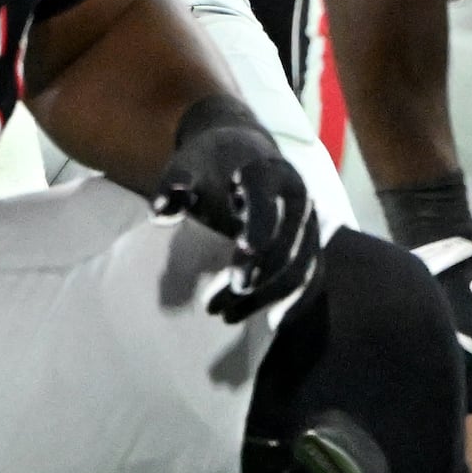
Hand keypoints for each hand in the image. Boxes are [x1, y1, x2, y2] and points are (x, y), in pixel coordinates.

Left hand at [154, 104, 321, 320]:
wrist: (243, 150)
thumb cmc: (209, 162)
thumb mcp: (186, 164)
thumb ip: (173, 184)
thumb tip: (160, 210)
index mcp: (266, 171)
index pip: (266, 200)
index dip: (259, 225)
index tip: (244, 251)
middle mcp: (296, 195)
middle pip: (284, 242)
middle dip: (254, 275)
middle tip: (214, 304)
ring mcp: (308, 221)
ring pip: (299, 266)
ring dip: (266, 297)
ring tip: (226, 316)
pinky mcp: (310, 242)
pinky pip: (312, 275)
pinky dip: (296, 302)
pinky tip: (272, 322)